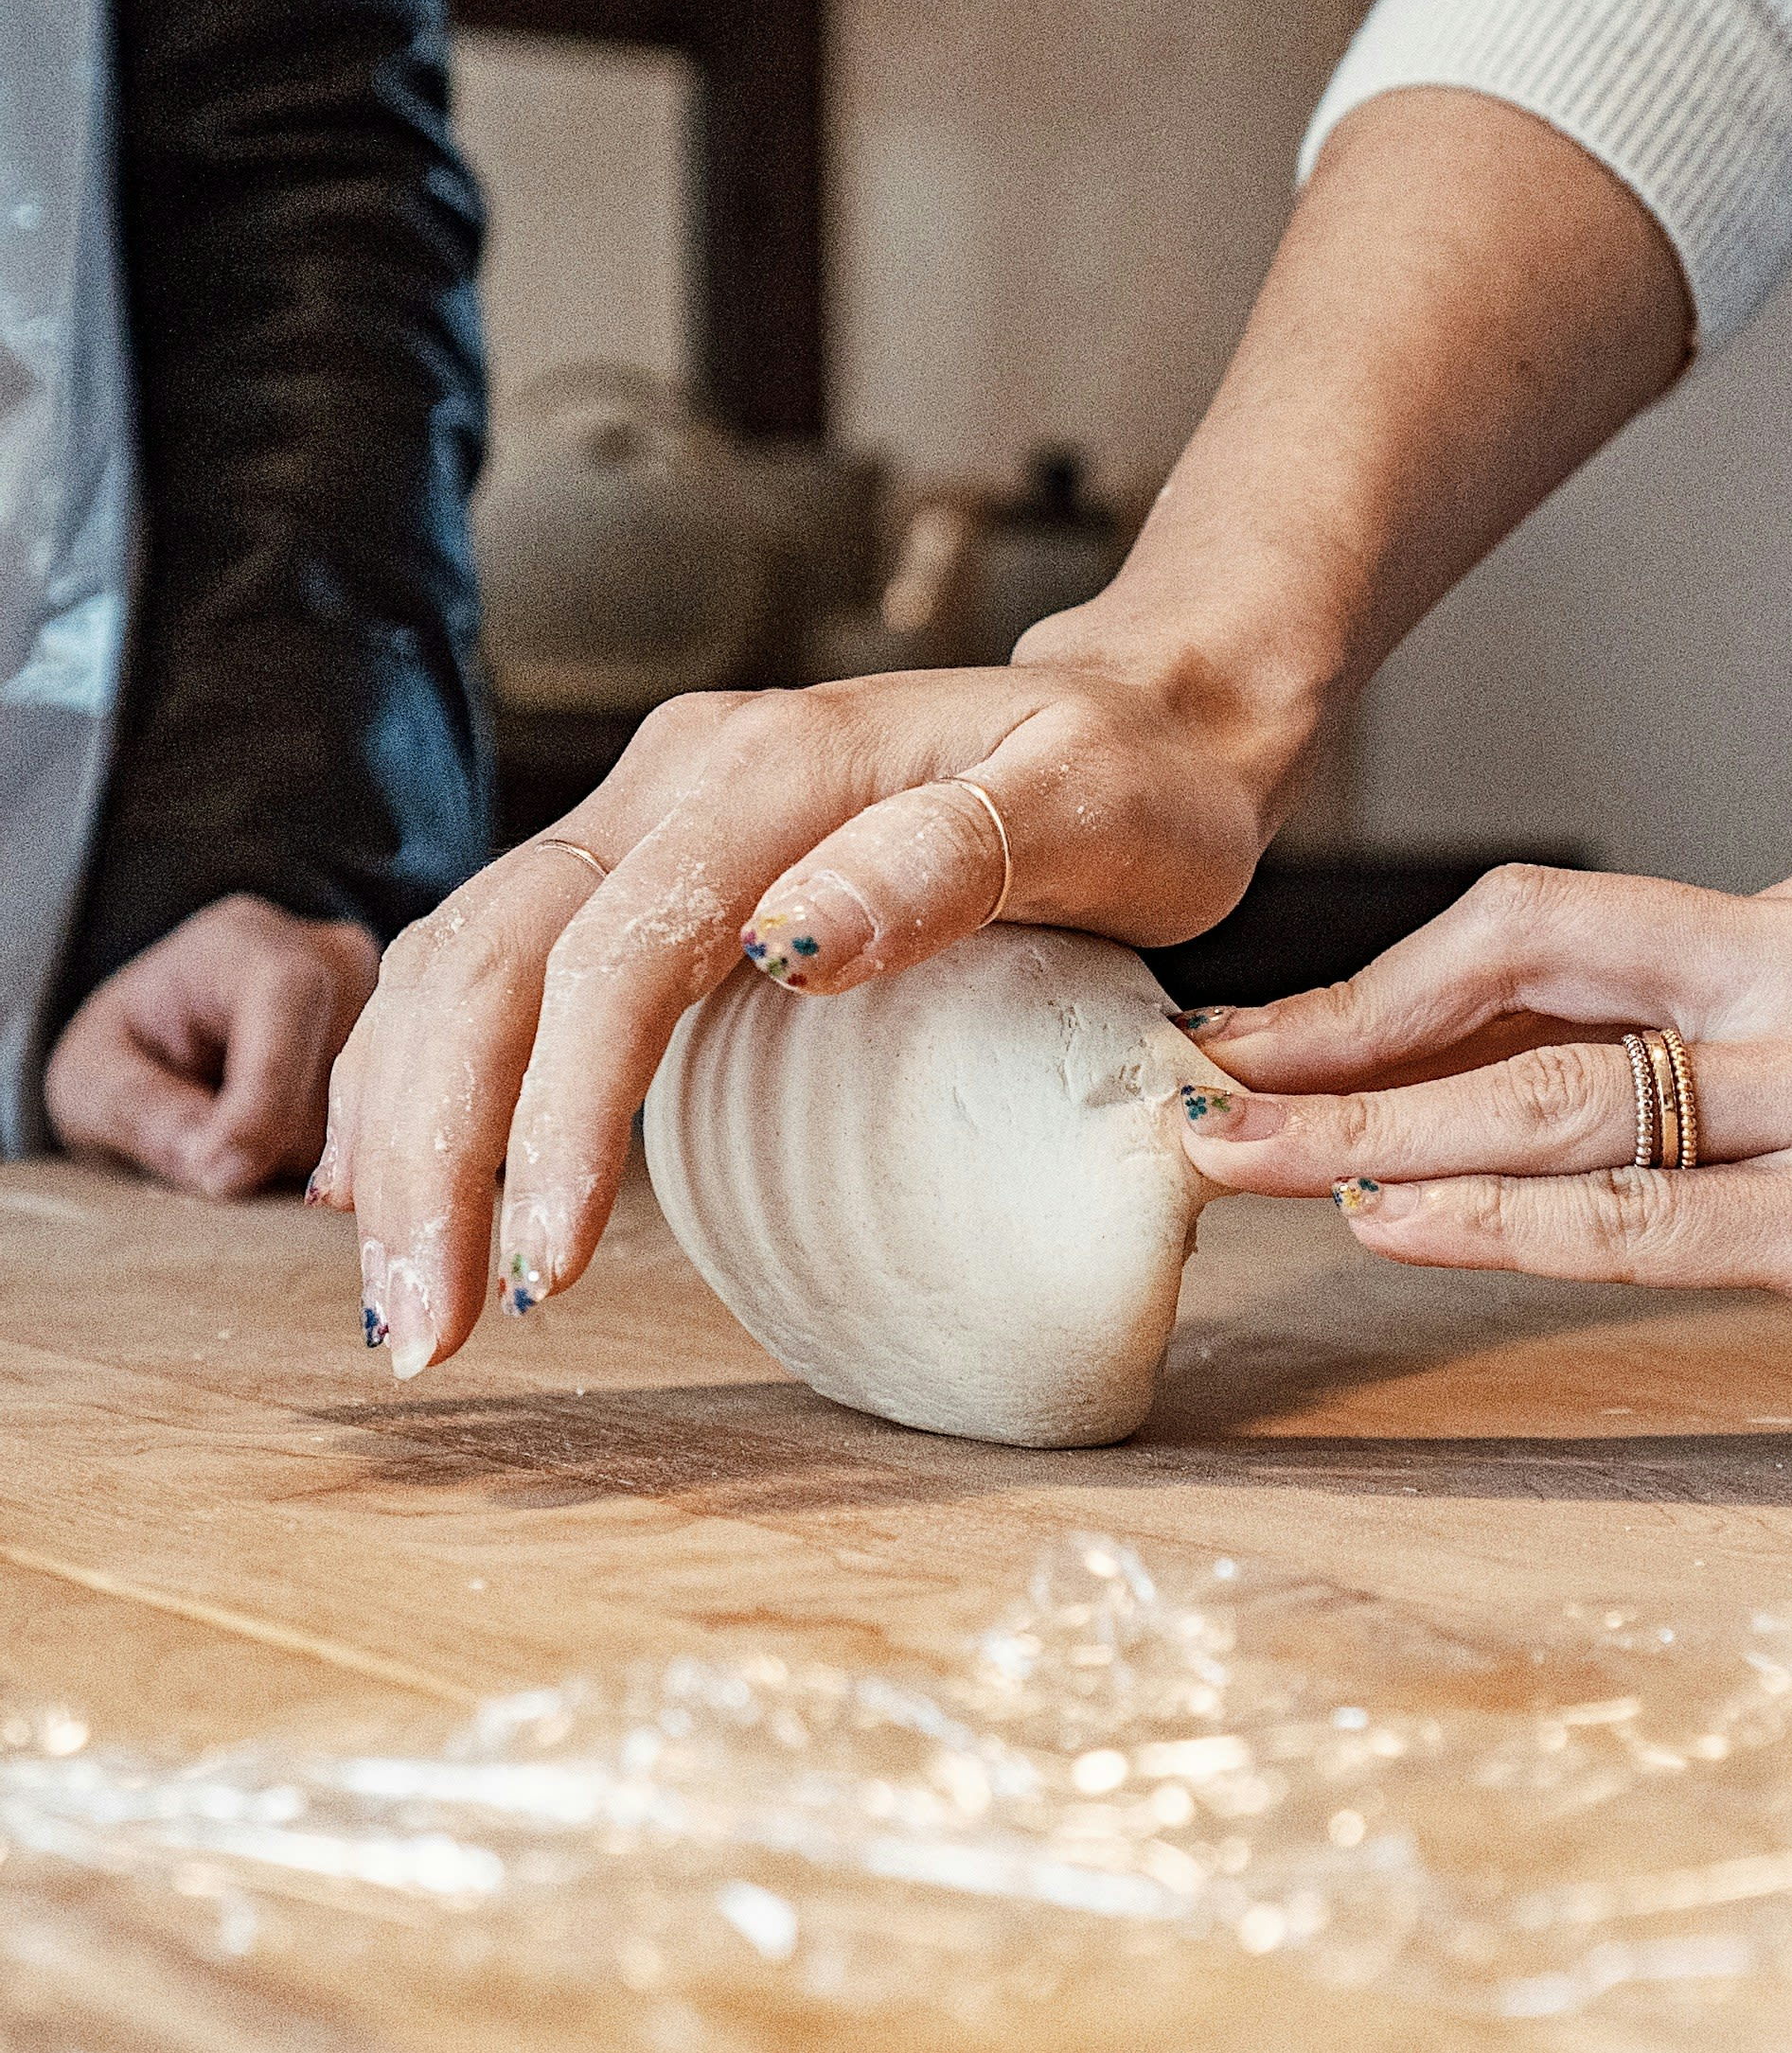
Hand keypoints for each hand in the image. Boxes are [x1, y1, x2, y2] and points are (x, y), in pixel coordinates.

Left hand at [45, 894, 379, 1200]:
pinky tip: (298, 1159)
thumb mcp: (89, 1082)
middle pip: (341, 1071)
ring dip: (312, 1164)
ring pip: (376, 1115)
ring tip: (254, 1156)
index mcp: (245, 941)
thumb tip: (218, 1164)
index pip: (287, 1000)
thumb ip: (141, 1111)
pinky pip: (397, 1132)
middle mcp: (336, 958)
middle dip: (280, 1146)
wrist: (178, 1049)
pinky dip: (343, 1168)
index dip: (265, 1097)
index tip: (221, 1175)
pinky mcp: (417, 1059)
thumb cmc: (131, 1055)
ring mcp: (388, 1007)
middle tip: (216, 1173)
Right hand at [314, 659, 1269, 1375]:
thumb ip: (950, 861)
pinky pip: (489, 964)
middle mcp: (676, 779)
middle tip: (424, 1333)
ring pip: (459, 963)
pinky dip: (425, 1078)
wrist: (1136, 720)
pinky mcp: (641, 867)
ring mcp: (645, 816)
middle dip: (435, 1155)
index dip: (561, 1118)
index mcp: (769, 769)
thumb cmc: (1133, 785)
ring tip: (403, 1303)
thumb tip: (793, 939)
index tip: (545, 1271)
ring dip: (406, 1131)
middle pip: (489, 961)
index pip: (612, 954)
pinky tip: (394, 1184)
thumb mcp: (1091, 813)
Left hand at [1171, 864, 1791, 1394]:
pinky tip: (1394, 1222)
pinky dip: (1498, 1219)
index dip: (1380, 979)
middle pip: (1513, 985)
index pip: (1544, 926)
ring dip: (1369, 1130)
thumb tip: (1536, 1081)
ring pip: (1553, 1098)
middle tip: (1193, 1089)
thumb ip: (1727, 1039)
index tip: (1262, 1031)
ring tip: (1236, 1157)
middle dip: (1329, 1042)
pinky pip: (1646, 1219)